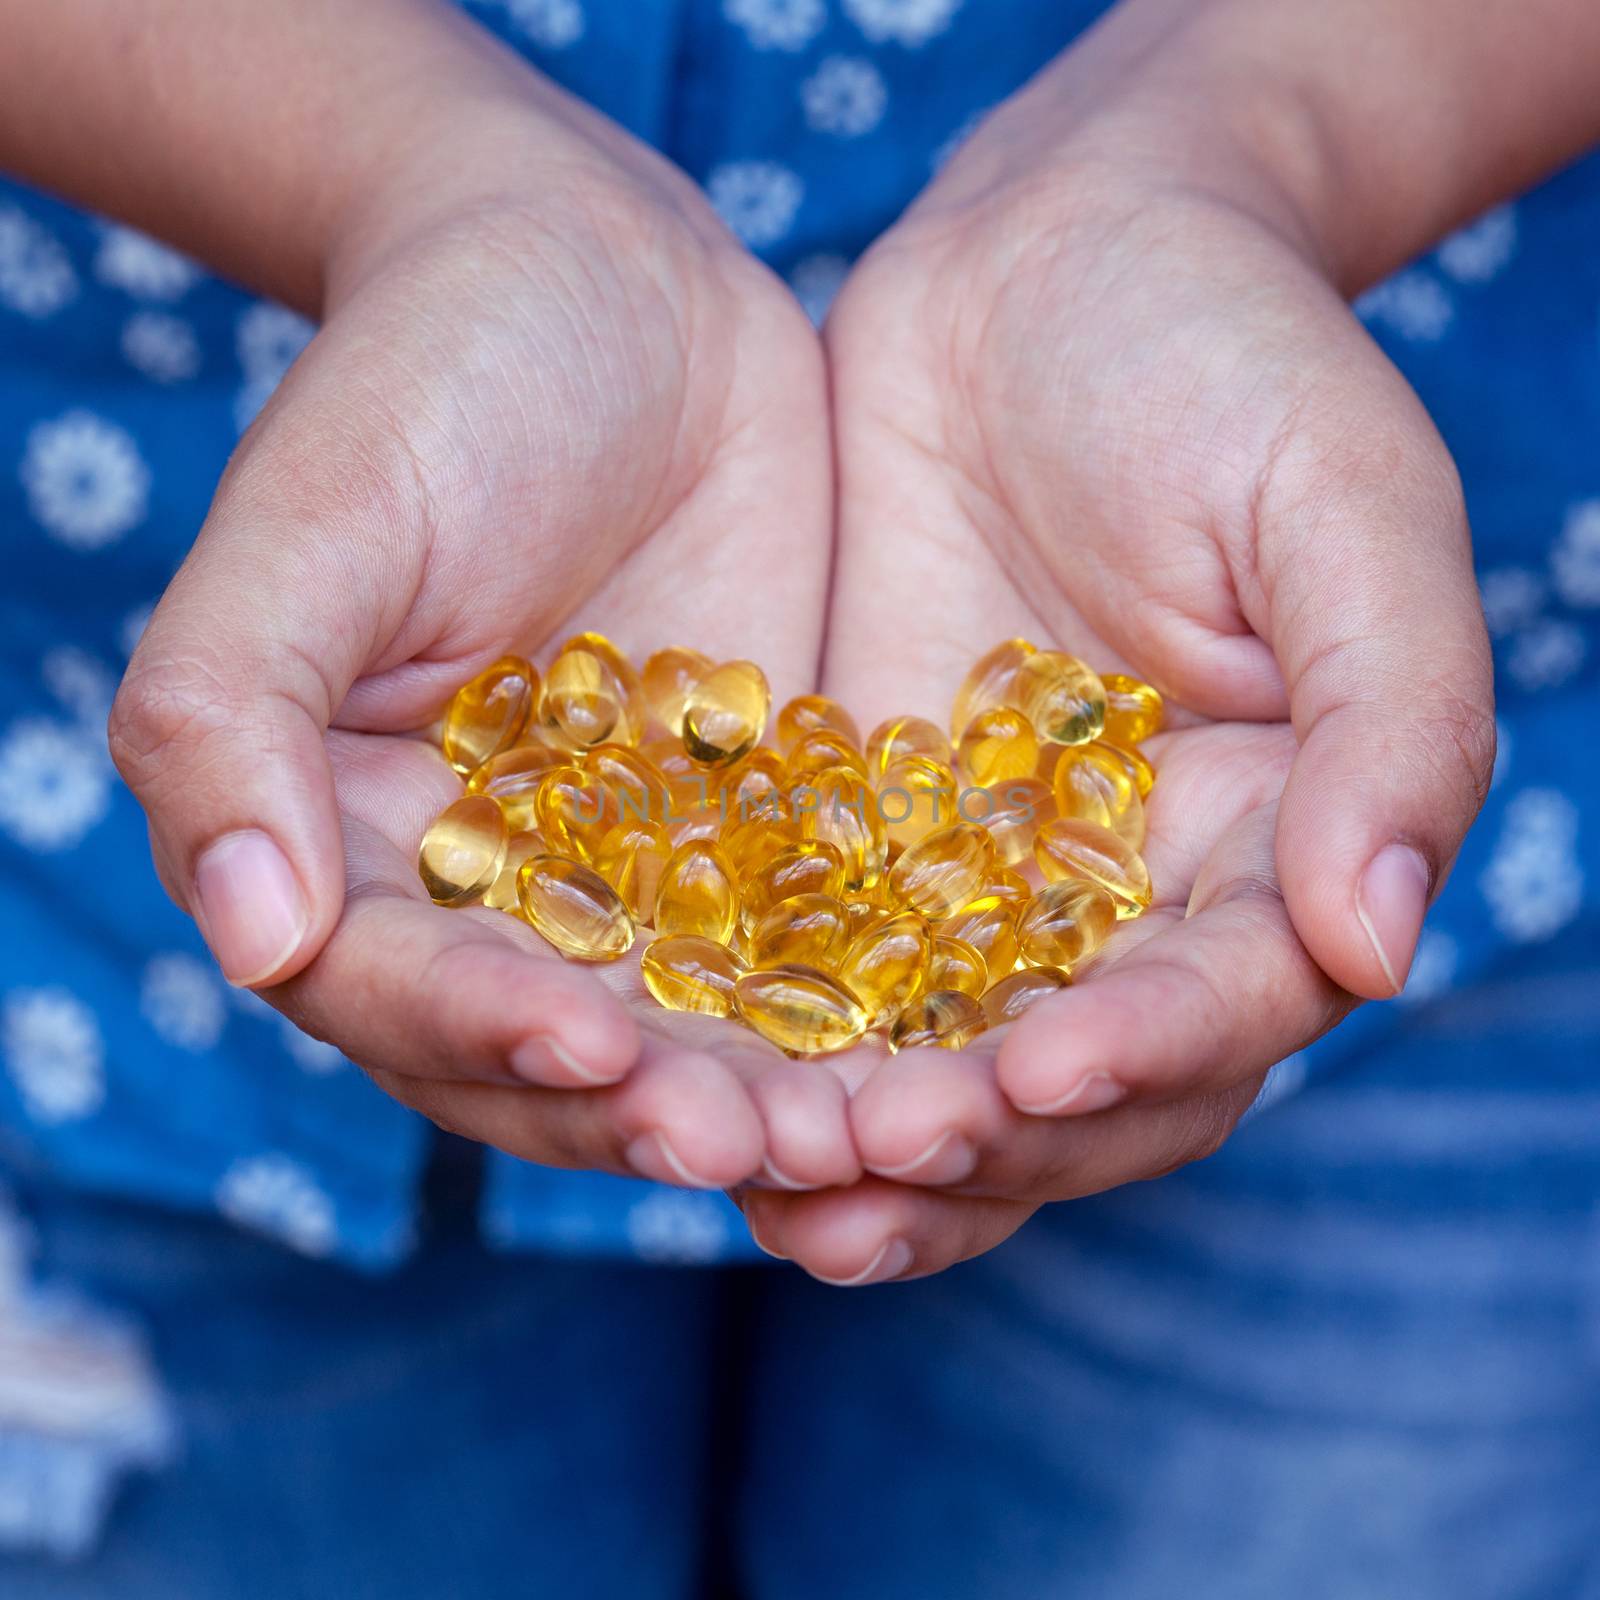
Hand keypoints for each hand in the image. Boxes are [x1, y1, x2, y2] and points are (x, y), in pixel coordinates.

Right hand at [108, 77, 856, 1192]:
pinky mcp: (764, 835)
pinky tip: (944, 1038)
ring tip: (862, 1133)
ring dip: (775, 1091)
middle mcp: (492, 893)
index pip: (400, 988)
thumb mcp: (315, 521)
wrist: (611, 286)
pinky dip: (870, 998)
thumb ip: (229, 714)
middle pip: (558, 1049)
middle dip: (653, 1106)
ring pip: (698, 1024)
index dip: (482, 1034)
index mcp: (350, 849)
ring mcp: (639, 874)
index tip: (585, 1051)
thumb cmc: (429, 376)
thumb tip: (249, 933)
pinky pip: (814, 938)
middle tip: (754, 1144)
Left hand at [743, 38, 1494, 1280]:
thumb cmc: (1229, 359)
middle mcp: (1121, 899)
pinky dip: (753, 1027)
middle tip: (866, 1156)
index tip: (1037, 1070)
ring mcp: (976, 876)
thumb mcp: (1344, 507)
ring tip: (763, 1174)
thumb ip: (1389, 717)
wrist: (1051, 259)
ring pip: (926, 1056)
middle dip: (974, 1134)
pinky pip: (805, 956)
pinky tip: (678, 1070)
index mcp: (1266, 850)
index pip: (1218, 1007)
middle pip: (1066, 1082)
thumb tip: (1380, 942)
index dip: (1139, 1055)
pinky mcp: (852, 827)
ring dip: (852, 1133)